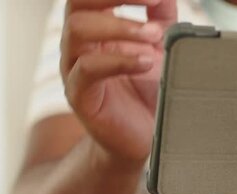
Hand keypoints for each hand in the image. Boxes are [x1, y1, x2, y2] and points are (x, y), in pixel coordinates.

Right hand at [61, 0, 176, 163]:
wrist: (145, 137)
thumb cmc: (148, 92)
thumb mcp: (160, 48)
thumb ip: (161, 17)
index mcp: (98, 28)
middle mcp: (80, 44)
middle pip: (78, 4)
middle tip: (153, 6)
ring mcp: (75, 68)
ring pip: (78, 30)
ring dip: (120, 27)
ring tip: (154, 36)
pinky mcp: (79, 94)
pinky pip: (88, 68)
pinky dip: (118, 60)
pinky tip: (145, 62)